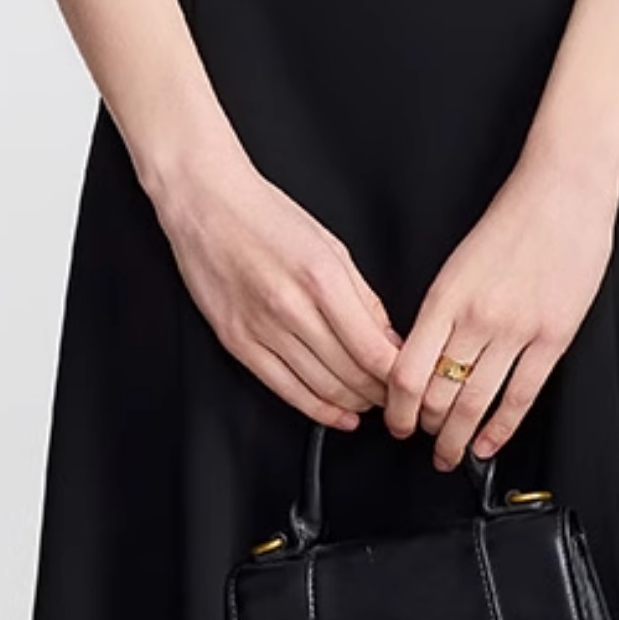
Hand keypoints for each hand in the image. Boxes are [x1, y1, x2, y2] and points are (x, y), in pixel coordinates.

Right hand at [153, 150, 402, 430]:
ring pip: (320, 386)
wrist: (206, 205)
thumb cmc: (266, 216)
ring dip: (353, 402)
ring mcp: (261, 329)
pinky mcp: (237, 342)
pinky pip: (283, 388)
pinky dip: (316, 408)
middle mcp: (291, 308)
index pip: (372, 348)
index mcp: (321, 278)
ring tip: (371, 402)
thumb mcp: (330, 245)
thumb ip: (363, 295)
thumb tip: (389, 337)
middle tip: (398, 396)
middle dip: (381, 392)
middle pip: (350, 372)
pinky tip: (337, 414)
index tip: (412, 378)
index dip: (398, 374)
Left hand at [386, 150, 618, 470]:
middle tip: (422, 442)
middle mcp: (475, 317)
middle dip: (425, 429)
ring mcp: (516, 329)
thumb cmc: (514, 217)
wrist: (563, 190)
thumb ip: (444, 308)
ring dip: (458, 438)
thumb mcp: (460, 261)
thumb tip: (425, 353)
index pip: (407, 371)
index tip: (396, 421)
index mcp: (445, 295)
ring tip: (451, 454)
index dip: (397, 409)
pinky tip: (489, 443)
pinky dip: (500, 429)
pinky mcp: (552, 337)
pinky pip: (521, 397)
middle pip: (438, 395)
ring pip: (475, 403)